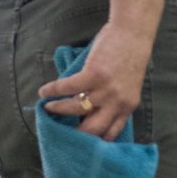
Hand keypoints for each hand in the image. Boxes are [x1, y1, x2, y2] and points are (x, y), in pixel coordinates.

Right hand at [37, 21, 153, 141]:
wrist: (132, 33)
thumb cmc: (129, 58)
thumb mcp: (126, 87)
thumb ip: (112, 100)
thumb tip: (88, 110)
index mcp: (126, 108)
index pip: (110, 134)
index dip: (94, 142)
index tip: (81, 144)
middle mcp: (116, 103)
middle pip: (92, 129)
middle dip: (75, 134)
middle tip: (61, 133)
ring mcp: (105, 90)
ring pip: (76, 109)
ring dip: (59, 109)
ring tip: (49, 108)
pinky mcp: (93, 74)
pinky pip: (68, 87)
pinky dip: (53, 90)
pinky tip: (43, 92)